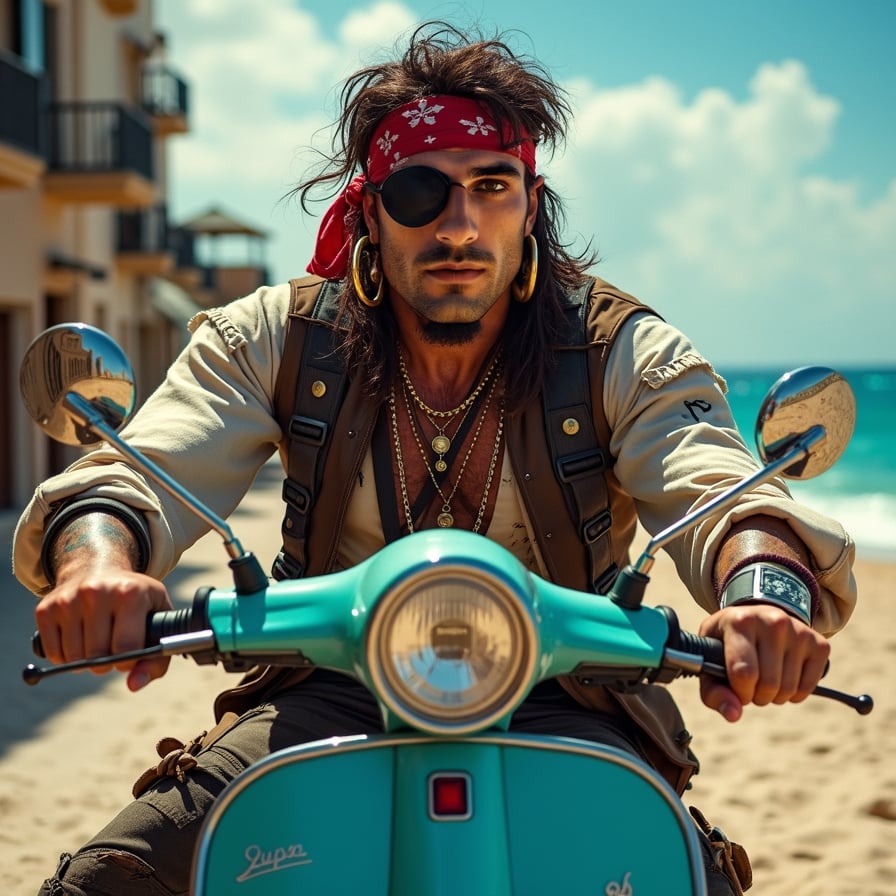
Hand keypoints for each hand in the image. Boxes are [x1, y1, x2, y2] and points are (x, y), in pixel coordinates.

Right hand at [34, 567, 173, 691]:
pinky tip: (79, 640)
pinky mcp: (45, 609)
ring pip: (74, 658)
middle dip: (107, 663)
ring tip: (97, 642)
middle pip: (98, 656)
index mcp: (131, 592)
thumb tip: (133, 685)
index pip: (126, 648)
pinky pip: (54, 654)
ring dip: (86, 661)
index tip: (130, 655)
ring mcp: (68, 599)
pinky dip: (67, 657)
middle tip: (113, 649)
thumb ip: (157, 657)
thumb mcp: (158, 618)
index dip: (129, 661)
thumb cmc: (136, 601)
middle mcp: (97, 592)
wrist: (99, 569)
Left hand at [697, 603, 830, 721]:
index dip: (740, 692)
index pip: (745, 672)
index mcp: (739, 622)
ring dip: (774, 696)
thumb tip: (733, 715)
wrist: (756, 617)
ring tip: (765, 679)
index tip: (737, 688)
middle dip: (757, 696)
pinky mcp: (819, 644)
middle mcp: (772, 621)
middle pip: (769, 684)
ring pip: (789, 689)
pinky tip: (783, 677)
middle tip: (751, 684)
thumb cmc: (727, 643)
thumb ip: (713, 691)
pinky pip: (808, 688)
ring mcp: (798, 631)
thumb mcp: (709, 660)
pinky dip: (794, 694)